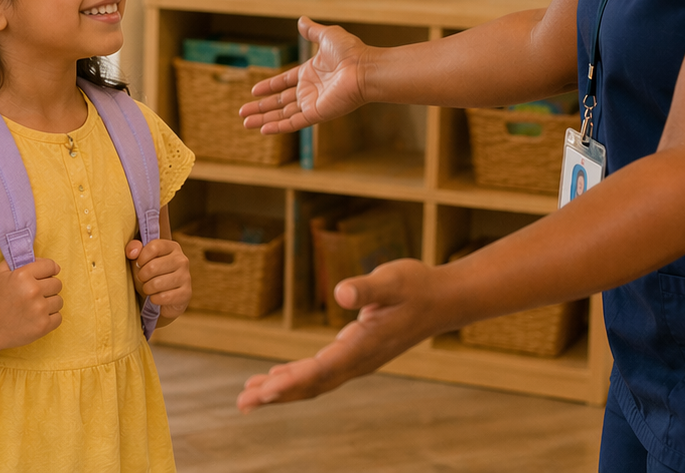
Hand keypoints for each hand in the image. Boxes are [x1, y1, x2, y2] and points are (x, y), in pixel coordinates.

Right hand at [0, 258, 62, 349]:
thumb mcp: (1, 272)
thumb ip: (19, 260)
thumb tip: (40, 260)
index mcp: (23, 275)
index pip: (51, 266)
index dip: (49, 270)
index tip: (46, 275)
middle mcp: (33, 291)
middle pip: (57, 284)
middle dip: (49, 287)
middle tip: (37, 293)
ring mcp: (39, 309)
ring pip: (59, 300)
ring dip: (50, 303)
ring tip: (37, 306)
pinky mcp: (43, 326)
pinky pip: (58, 317)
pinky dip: (50, 317)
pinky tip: (38, 317)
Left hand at [126, 238, 191, 321]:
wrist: (164, 298)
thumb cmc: (150, 275)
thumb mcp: (140, 259)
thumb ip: (133, 248)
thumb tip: (132, 252)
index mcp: (172, 247)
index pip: (154, 247)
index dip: (141, 258)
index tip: (139, 264)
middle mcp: (182, 260)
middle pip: (152, 267)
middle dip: (142, 276)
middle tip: (143, 279)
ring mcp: (186, 276)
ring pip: (157, 284)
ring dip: (147, 289)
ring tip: (148, 288)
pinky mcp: (186, 293)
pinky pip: (163, 297)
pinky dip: (154, 299)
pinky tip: (156, 297)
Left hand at [236, 259, 441, 411]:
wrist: (442, 300)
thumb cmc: (417, 286)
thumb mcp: (392, 280)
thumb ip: (367, 288)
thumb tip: (341, 293)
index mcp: (364, 347)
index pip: (323, 369)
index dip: (293, 380)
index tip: (265, 391)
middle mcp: (359, 362)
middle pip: (312, 385)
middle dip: (276, 395)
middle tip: (243, 403)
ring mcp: (357, 362)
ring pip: (313, 383)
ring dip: (280, 391)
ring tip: (248, 397)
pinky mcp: (355, 355)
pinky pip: (319, 374)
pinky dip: (295, 379)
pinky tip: (274, 378)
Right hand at [240, 17, 372, 133]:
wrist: (365, 68)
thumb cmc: (351, 52)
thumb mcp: (327, 36)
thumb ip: (312, 31)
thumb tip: (301, 20)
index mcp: (311, 73)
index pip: (284, 83)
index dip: (269, 87)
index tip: (254, 91)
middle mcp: (310, 90)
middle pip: (279, 102)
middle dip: (261, 107)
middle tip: (242, 112)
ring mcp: (312, 103)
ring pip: (283, 115)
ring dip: (263, 119)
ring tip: (245, 123)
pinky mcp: (317, 114)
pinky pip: (294, 122)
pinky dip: (278, 127)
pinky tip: (263, 129)